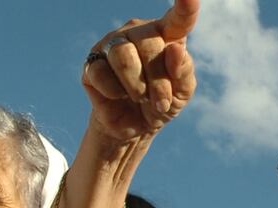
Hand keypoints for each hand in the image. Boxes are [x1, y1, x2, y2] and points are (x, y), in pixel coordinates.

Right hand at [83, 0, 199, 141]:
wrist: (136, 127)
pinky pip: (101, 73)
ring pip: (123, 55)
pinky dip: (115, 92)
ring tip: (141, 99)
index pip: (177, 19)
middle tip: (161, 103)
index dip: (185, 8)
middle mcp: (137, 33)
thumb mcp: (182, 92)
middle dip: (158, 82)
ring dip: (137, 86)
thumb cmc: (163, 103)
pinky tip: (118, 96)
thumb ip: (184, 71)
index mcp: (166, 35)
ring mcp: (112, 45)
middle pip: (148, 45)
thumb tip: (175, 49)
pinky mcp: (92, 63)